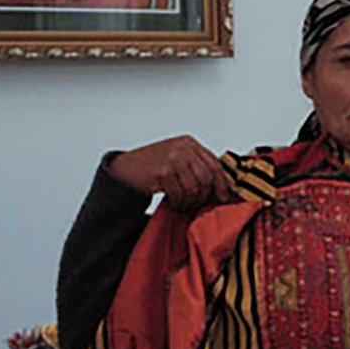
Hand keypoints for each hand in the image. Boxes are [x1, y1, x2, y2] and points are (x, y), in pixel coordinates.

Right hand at [108, 135, 230, 210]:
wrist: (126, 169)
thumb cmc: (153, 165)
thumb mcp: (178, 158)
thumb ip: (196, 165)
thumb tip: (220, 185)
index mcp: (190, 143)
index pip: (215, 164)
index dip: (222, 183)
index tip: (223, 196)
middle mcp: (183, 148)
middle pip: (207, 177)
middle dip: (205, 195)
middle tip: (200, 204)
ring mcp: (173, 158)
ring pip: (195, 188)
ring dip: (191, 201)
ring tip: (184, 205)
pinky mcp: (164, 171)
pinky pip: (180, 193)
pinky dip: (179, 203)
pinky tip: (175, 204)